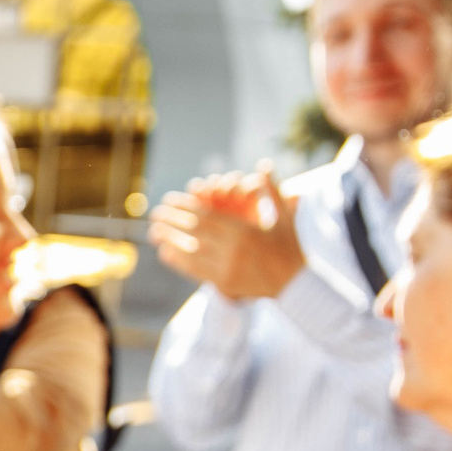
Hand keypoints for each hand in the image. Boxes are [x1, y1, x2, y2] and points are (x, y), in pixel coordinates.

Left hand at [147, 166, 305, 300]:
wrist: (297, 285)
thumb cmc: (291, 248)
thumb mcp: (286, 216)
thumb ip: (272, 190)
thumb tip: (264, 164)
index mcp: (244, 232)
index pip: (206, 216)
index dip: (184, 207)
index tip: (169, 200)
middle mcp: (232, 251)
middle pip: (193, 233)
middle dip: (172, 221)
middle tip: (155, 213)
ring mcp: (226, 269)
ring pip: (190, 252)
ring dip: (169, 241)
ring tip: (154, 232)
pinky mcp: (224, 284)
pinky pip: (195, 271)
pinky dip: (178, 262)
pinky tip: (165, 253)